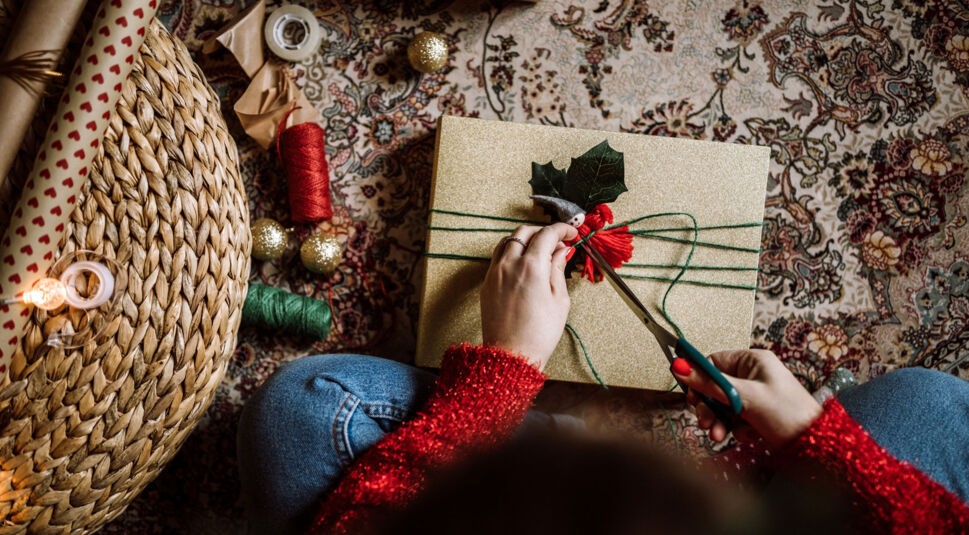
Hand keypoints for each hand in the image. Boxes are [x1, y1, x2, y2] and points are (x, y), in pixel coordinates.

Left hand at [480, 223, 577, 369]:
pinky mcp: (487, 283)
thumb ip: (558, 270)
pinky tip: (524, 263)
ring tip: (540, 250)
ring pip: (508, 241)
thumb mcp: (558, 300)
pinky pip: (499, 257)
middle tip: (558, 241)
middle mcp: (509, 265)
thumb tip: (561, 251)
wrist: (511, 356)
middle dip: (542, 231)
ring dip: (525, 239)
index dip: (562, 230)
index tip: (571, 233)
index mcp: (531, 267)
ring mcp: (494, 273)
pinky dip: (512, 252)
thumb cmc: (538, 334)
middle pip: (524, 232)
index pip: (546, 235)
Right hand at [673, 349, 822, 448]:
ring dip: (719, 421)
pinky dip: (735, 428)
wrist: (814, 446)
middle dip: (709, 407)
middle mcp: (753, 375)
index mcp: (753, 361)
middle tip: (705, 422)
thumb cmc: (787, 414)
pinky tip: (746, 435)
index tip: (691, 395)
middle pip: (716, 386)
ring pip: (723, 405)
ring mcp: (755, 395)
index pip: (714, 362)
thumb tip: (680, 367)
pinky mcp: (757, 414)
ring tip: (719, 435)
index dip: (699, 378)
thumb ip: (710, 384)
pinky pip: (734, 418)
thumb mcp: (745, 396)